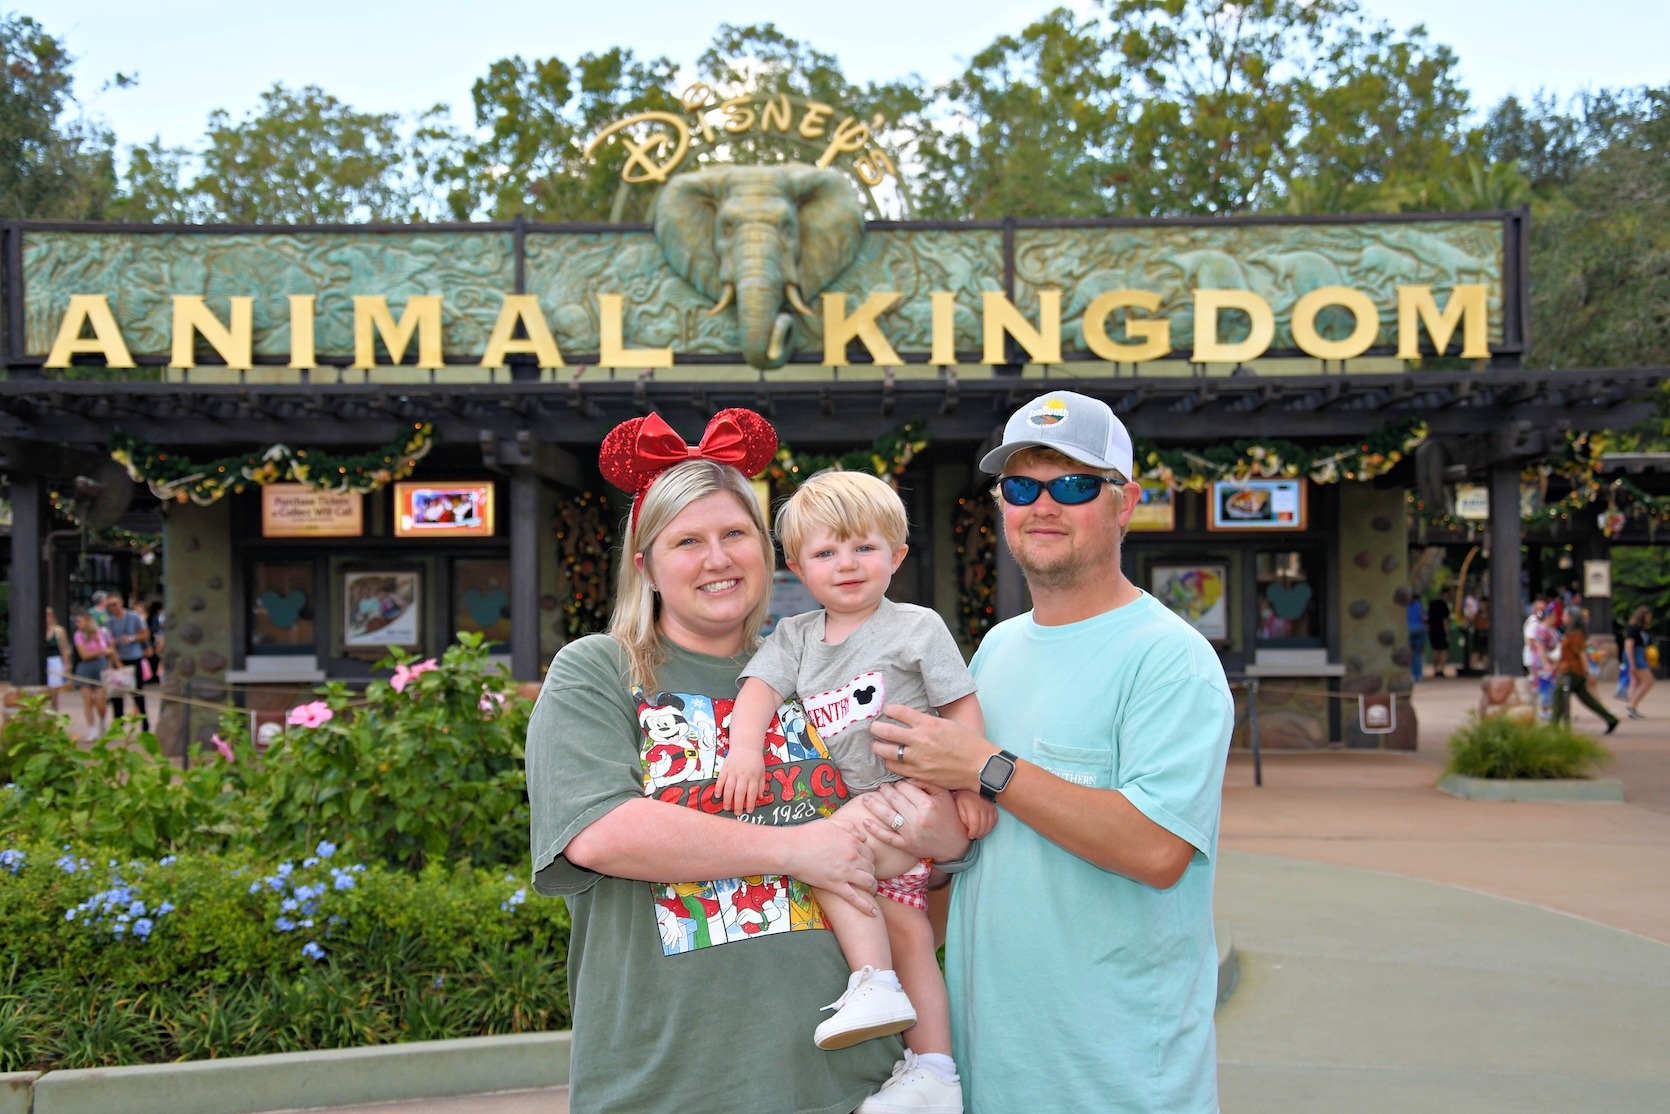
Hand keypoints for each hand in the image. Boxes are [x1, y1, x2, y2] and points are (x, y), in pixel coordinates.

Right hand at [715, 746, 765, 814]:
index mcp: (753, 776)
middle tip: (736, 813)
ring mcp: (733, 772)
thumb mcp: (762, 772)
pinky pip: (720, 779)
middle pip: (740, 792)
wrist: (745, 746)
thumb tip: (760, 798)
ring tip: (726, 808)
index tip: (749, 811)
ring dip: (727, 798)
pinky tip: (717, 796)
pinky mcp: (725, 768)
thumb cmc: (755, 761)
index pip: (752, 792)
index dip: (750, 802)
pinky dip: (718, 788)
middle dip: (738, 804)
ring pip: (729, 787)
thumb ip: (761, 785)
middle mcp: (743, 775)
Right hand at [781, 816, 877, 915]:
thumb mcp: (831, 823)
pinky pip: (855, 898)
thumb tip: (863, 837)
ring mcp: (845, 873)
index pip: (870, 853)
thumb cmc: (806, 835)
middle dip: (871, 872)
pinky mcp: (835, 886)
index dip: (869, 859)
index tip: (865, 863)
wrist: (791, 849)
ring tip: (870, 890)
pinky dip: (866, 907)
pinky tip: (873, 913)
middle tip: (866, 876)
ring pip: (868, 882)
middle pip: (871, 868)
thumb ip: (849, 827)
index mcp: (852, 842)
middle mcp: (852, 857)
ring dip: (872, 887)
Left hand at [855, 780, 971, 862]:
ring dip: (874, 805)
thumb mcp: (944, 796)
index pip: (905, 788)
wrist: (954, 845)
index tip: (897, 784)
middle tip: (881, 787)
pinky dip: (875, 830)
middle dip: (885, 791)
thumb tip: (907, 778)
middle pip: (894, 800)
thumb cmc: (950, 817)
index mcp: (927, 804)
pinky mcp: (906, 846)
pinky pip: (887, 837)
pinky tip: (865, 822)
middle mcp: (918, 819)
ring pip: (887, 816)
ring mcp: (910, 834)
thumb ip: (927, 783)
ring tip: (866, 798)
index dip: (899, 784)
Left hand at [870, 703, 994, 795]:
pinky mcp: (919, 773)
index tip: (886, 711)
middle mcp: (920, 740)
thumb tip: (912, 719)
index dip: (889, 710)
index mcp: (928, 723)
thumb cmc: (967, 743)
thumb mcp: (947, 724)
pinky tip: (889, 760)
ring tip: (876, 744)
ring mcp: (918, 758)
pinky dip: (889, 763)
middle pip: (887, 731)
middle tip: (873, 728)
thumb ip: (928, 722)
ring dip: (878, 746)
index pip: (899, 712)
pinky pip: (895, 768)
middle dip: (876, 728)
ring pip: (886, 751)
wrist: (979, 765)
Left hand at [953, 789, 997, 840]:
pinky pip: (995, 819)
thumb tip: (969, 827)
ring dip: (985, 832)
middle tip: (974, 836)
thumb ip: (963, 817)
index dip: (973, 833)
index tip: (969, 836)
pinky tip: (986, 827)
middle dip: (979, 834)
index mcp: (973, 807)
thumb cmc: (963, 795)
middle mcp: (983, 807)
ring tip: (979, 833)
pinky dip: (991, 825)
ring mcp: (990, 807)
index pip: (975, 825)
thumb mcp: (959, 805)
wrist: (972, 782)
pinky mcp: (994, 807)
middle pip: (984, 826)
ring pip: (991, 824)